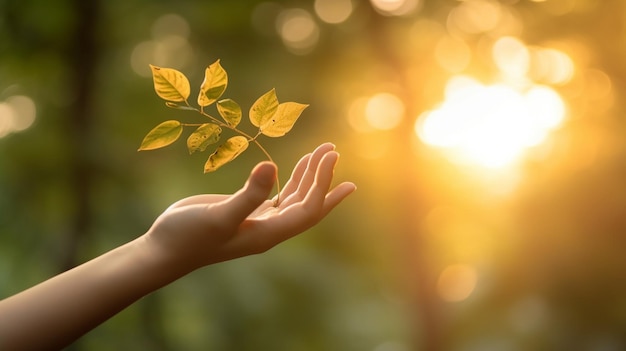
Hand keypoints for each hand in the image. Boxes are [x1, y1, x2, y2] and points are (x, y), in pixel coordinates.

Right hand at [143, 142, 355, 270]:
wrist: (164, 249)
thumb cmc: (188, 235)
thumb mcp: (219, 215)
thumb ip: (248, 194)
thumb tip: (271, 167)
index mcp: (268, 234)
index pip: (307, 209)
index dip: (322, 184)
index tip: (330, 156)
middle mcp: (269, 230)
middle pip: (307, 204)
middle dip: (323, 178)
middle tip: (333, 151)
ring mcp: (258, 221)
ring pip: (294, 198)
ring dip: (309, 176)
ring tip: (323, 152)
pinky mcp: (246, 212)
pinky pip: (278, 195)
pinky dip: (290, 179)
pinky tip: (297, 167)